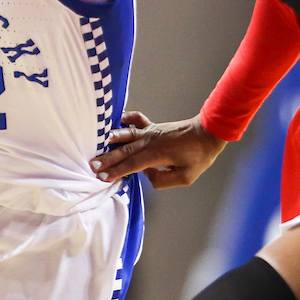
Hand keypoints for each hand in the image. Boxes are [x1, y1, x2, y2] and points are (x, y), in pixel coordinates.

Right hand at [89, 111, 227, 188]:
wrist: (208, 133)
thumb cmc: (199, 157)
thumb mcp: (186, 177)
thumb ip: (163, 180)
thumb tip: (146, 174)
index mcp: (158, 155)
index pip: (133, 165)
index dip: (117, 171)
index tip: (102, 176)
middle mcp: (151, 141)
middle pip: (125, 151)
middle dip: (108, 159)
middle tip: (92, 165)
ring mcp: (151, 131)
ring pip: (127, 134)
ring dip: (111, 139)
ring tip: (96, 142)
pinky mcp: (153, 126)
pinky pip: (136, 119)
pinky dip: (124, 119)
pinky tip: (113, 120)